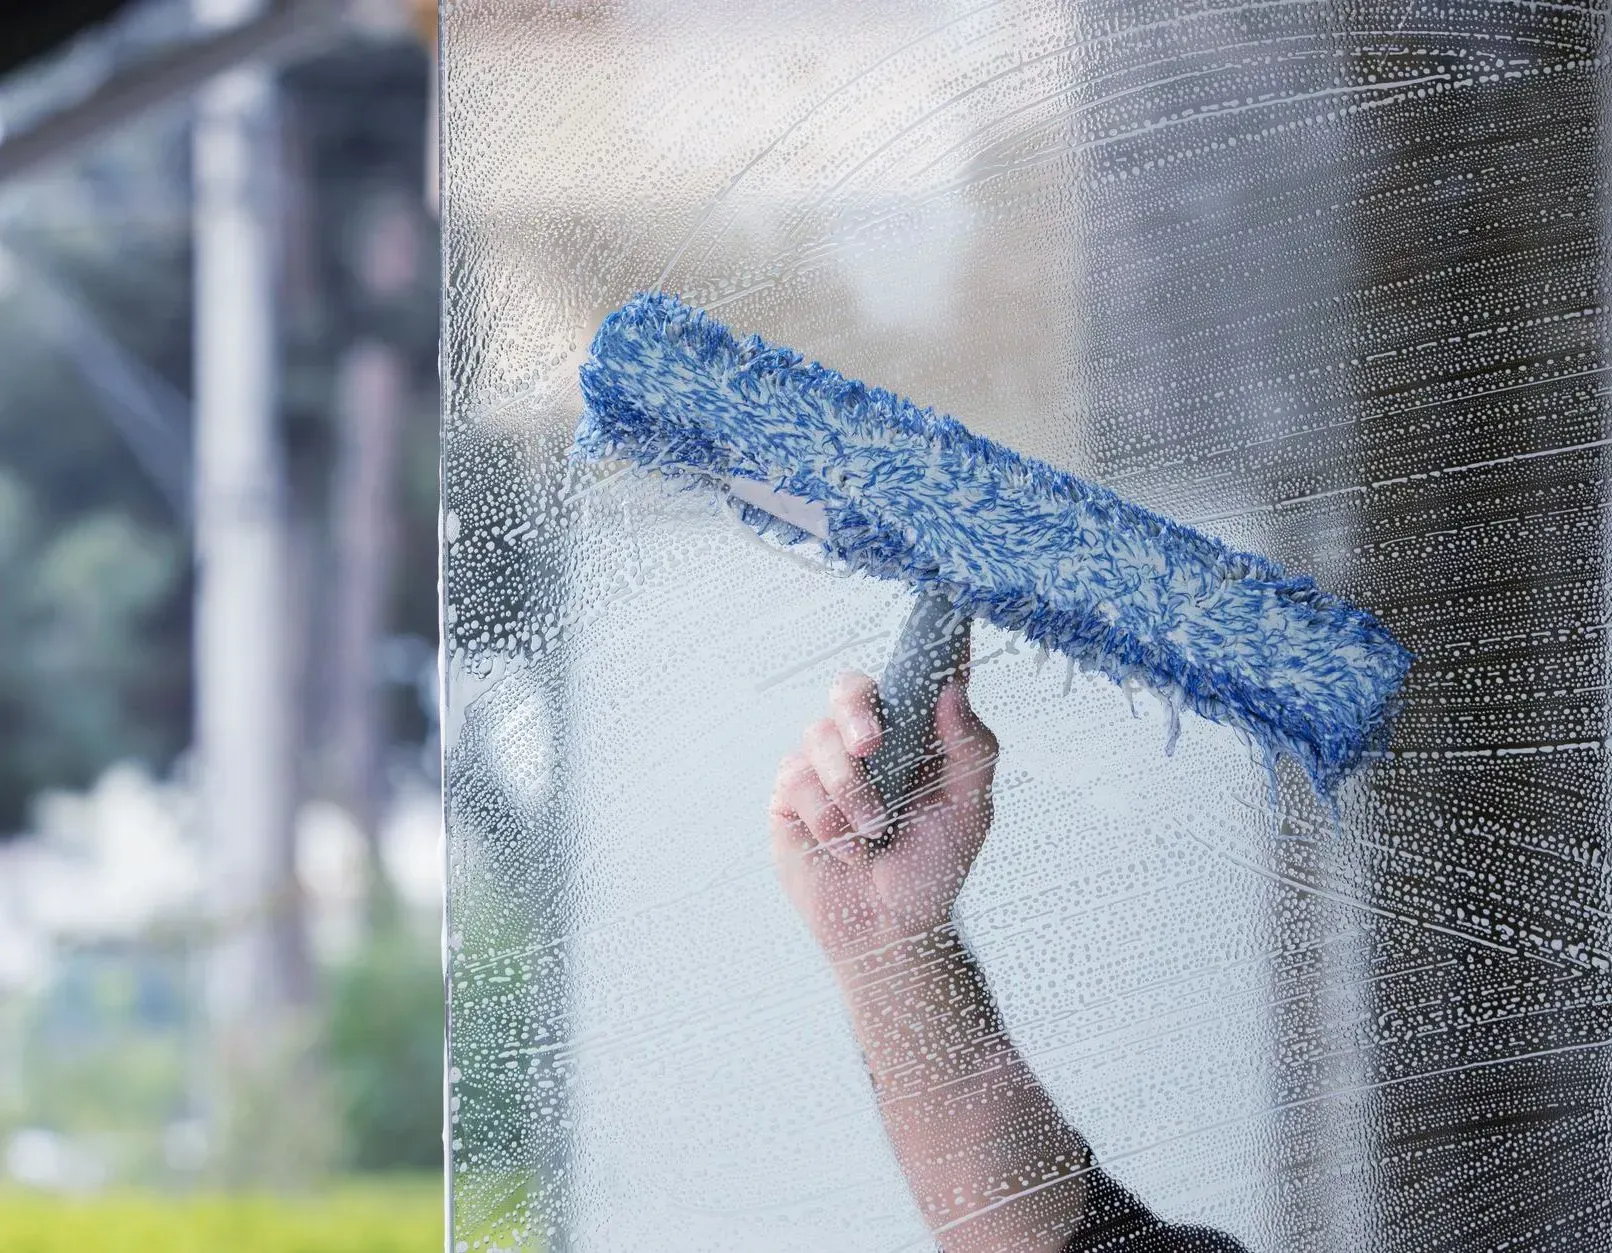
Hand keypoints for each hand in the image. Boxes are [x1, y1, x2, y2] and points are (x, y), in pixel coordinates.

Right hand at [770, 666, 998, 966]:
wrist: (889, 929)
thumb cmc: (934, 868)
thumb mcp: (970, 811)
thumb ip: (970, 750)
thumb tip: (953, 691)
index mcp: (917, 733)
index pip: (918, 675)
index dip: (927, 642)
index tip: (942, 611)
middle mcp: (869, 740)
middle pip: (850, 689)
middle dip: (856, 710)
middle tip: (870, 745)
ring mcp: (826, 764)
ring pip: (821, 739)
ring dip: (850, 792)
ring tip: (872, 833)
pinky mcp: (792, 794)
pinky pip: (797, 781)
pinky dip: (826, 818)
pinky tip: (844, 847)